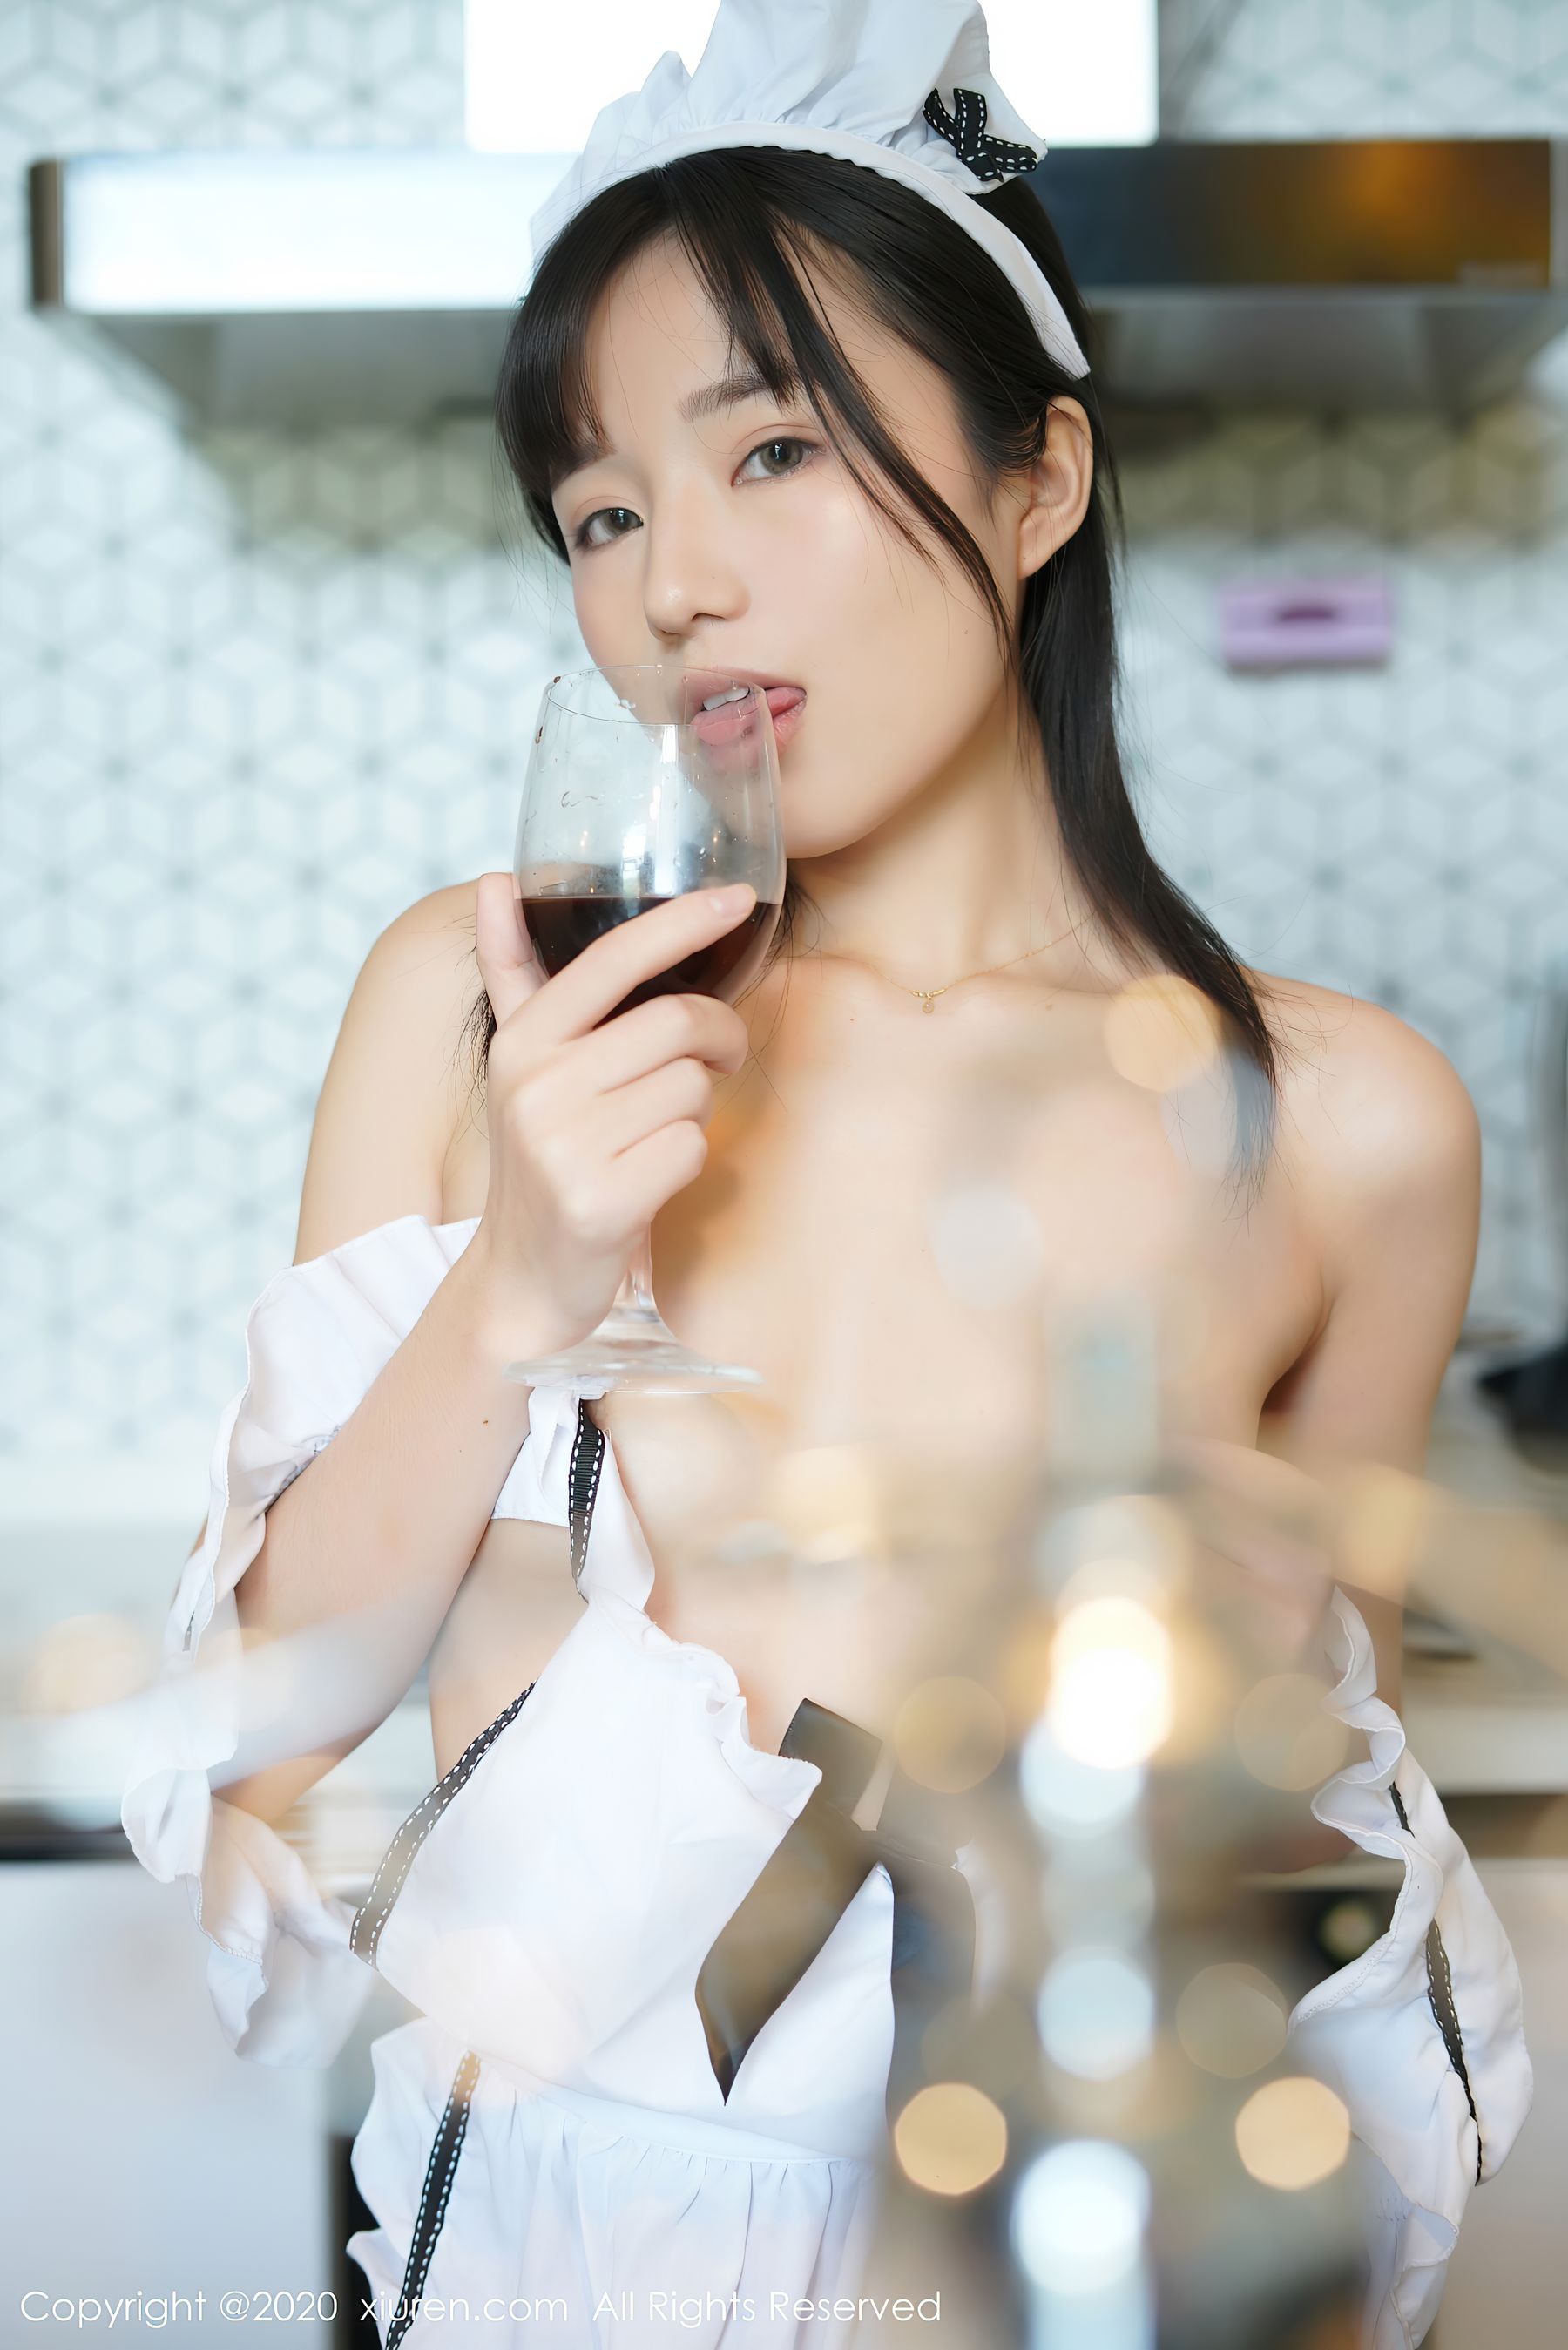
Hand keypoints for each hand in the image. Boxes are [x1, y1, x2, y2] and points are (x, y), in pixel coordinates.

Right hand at [467, 874, 754, 1358]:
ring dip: (699, 1107)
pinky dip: (690, 1160)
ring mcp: (565, 1146)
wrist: (521, 1279)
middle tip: (718, 1059)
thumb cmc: (540, 1159)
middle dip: (720, 1037)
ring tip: (660, 1129)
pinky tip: (654, 1176)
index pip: (612, 959)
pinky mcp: (601, 1202)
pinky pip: (692, 1148)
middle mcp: (536, 1086)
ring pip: (692, 1087)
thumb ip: (515, 976)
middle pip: (677, 1022)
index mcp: (521, 1041)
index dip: (682, 921)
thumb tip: (495, 880)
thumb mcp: (519, 1066)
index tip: (740, 899)